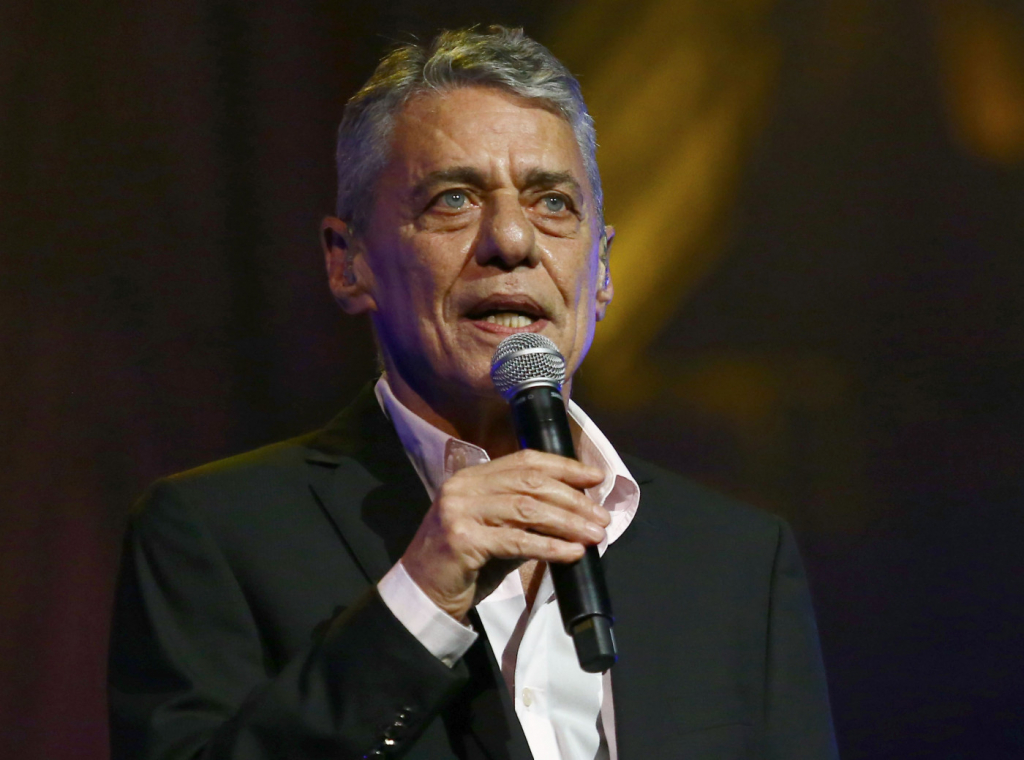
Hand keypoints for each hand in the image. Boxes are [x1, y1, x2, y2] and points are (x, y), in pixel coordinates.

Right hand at [400, 449, 609, 621]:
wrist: (423, 594)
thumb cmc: (465, 564)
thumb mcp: (497, 531)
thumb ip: (527, 517)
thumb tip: (578, 512)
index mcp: (472, 477)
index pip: (525, 460)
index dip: (564, 466)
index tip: (595, 477)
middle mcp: (464, 486)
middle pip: (530, 483)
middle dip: (573, 498)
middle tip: (601, 516)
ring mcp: (460, 511)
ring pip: (527, 509)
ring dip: (568, 522)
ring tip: (595, 535)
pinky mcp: (463, 539)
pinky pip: (517, 541)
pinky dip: (550, 547)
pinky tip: (572, 553)